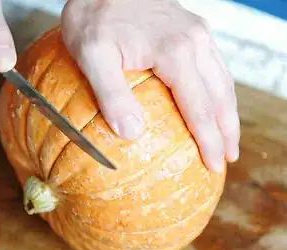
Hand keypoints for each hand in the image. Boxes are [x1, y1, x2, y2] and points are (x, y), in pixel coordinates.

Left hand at [61, 0, 239, 171]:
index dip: (208, 140)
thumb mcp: (92, 54)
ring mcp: (196, 32)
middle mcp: (195, 41)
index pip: (199, 108)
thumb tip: (132, 134)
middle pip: (220, 96)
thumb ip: (111, 94)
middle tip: (227, 159)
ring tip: (227, 138)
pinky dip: (218, 91)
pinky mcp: (190, 28)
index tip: (213, 165)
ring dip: (227, 112)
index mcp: (175, 52)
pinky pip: (213, 65)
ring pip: (222, 80)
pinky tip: (211, 103)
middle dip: (226, 131)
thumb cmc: (93, 14)